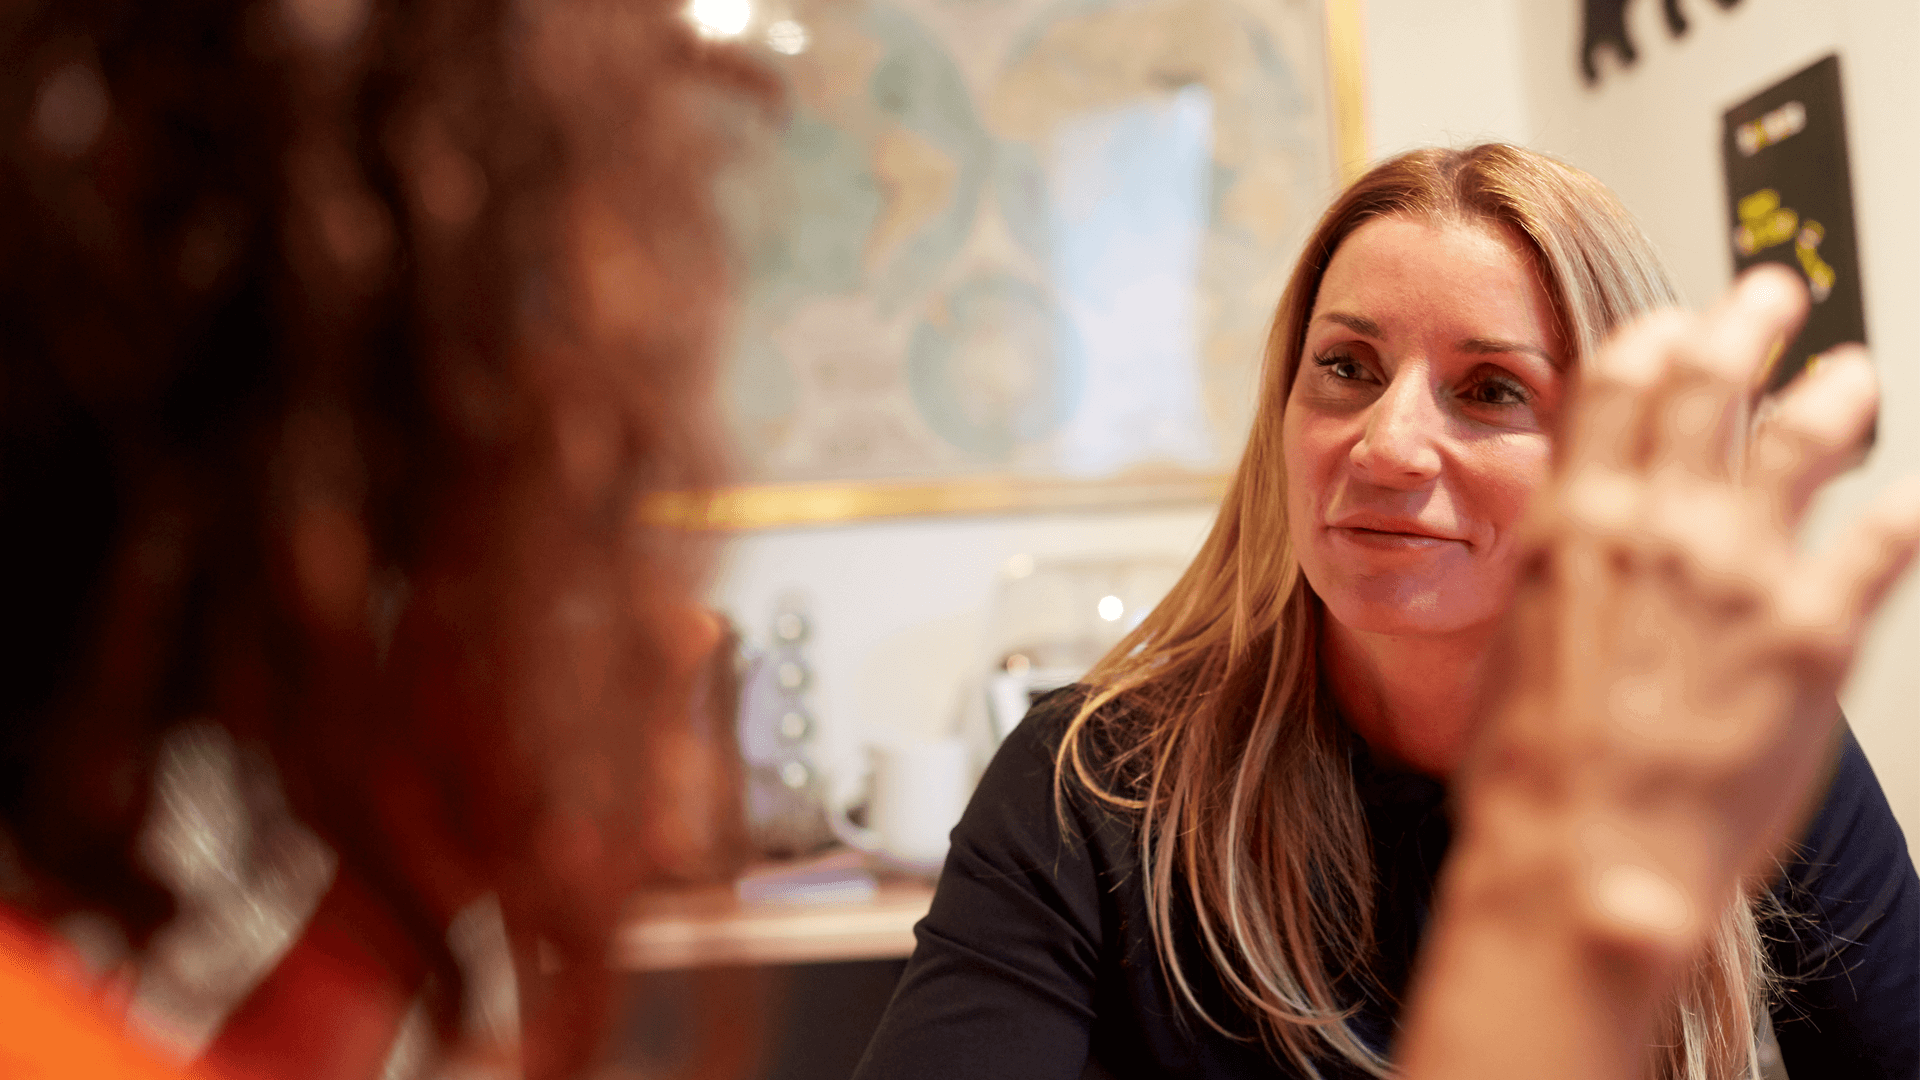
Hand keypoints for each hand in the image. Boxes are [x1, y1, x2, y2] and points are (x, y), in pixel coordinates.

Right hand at [1458, 265, 1919, 967]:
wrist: (1581, 858)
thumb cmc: (1527, 778)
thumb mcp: (1512, 643)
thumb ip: (1560, 578)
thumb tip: (1577, 556)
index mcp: (1572, 524)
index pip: (1619, 389)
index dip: (1653, 340)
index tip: (1673, 324)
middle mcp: (1658, 526)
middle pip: (1713, 386)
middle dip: (1747, 325)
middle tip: (1771, 293)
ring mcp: (1740, 571)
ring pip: (1804, 438)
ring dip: (1835, 392)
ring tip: (1854, 371)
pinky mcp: (1815, 631)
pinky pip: (1885, 541)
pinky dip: (1906, 513)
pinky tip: (1917, 499)